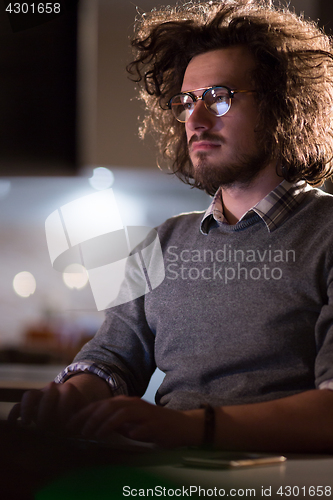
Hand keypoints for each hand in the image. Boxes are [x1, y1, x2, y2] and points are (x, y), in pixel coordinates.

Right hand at [8, 381, 88, 430]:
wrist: (67, 410)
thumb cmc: (77, 415)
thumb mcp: (83, 415)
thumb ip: (85, 419)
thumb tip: (85, 430)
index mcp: (69, 390)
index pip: (67, 392)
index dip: (65, 407)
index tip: (65, 423)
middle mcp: (53, 389)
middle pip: (48, 391)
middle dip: (46, 409)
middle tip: (45, 426)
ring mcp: (39, 395)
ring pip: (30, 394)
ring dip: (27, 408)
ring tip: (26, 423)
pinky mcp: (28, 404)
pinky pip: (18, 405)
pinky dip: (14, 414)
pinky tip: (14, 424)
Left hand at [66, 396, 203, 447]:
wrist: (182, 426)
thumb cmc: (155, 427)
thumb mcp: (132, 424)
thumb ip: (117, 424)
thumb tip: (97, 430)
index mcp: (126, 403)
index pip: (100, 404)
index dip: (84, 413)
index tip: (70, 423)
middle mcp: (132, 403)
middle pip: (106, 406)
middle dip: (89, 418)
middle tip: (78, 431)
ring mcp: (143, 411)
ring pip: (118, 412)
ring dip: (104, 423)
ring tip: (93, 434)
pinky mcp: (153, 421)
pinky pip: (137, 424)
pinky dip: (126, 430)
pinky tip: (119, 437)